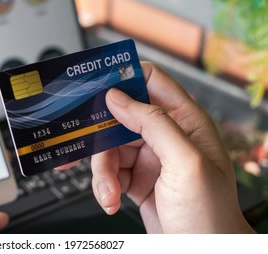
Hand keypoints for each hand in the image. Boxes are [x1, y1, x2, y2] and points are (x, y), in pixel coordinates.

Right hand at [90, 62, 253, 232]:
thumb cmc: (209, 214)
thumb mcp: (185, 162)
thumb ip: (154, 123)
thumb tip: (118, 97)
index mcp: (184, 121)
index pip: (150, 81)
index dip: (122, 77)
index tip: (94, 83)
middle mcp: (164, 135)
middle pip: (119, 117)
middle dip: (100, 135)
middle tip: (82, 144)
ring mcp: (148, 157)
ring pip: (108, 147)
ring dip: (101, 171)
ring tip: (108, 192)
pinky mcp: (134, 178)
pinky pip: (108, 171)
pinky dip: (103, 185)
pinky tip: (110, 199)